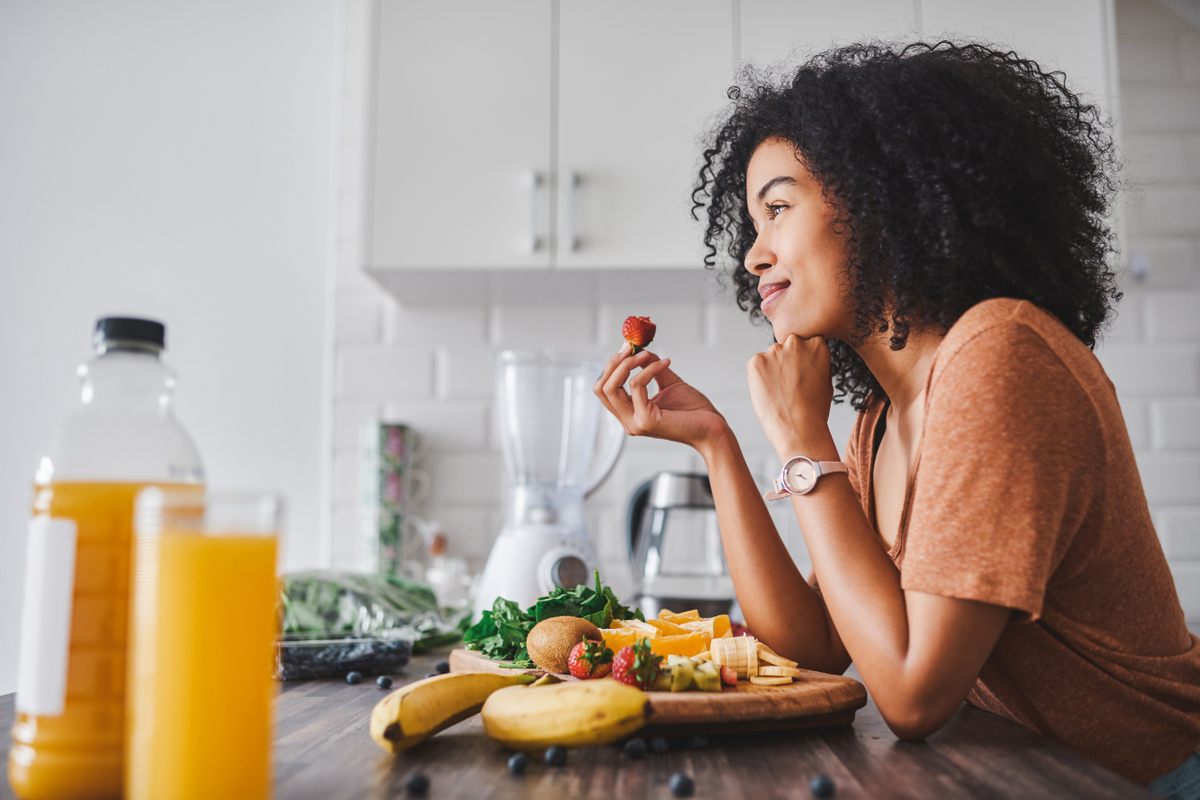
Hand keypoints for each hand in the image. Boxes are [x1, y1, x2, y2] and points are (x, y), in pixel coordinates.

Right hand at [594, 344, 728, 450]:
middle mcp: (628, 421)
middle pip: (601, 388)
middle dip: (613, 363)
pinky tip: (665, 364)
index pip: (604, 389)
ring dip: (627, 364)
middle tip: (630, 348)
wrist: (712, 428)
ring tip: (645, 354)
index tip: (627, 348)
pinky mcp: (646, 420)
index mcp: (630, 414)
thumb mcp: (668, 382)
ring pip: (611, 388)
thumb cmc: (693, 411)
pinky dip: (648, 369)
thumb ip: (651, 368)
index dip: (612, 366)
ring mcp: (635, 422)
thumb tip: (639, 350)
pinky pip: (636, 386)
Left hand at [747, 335, 836, 457]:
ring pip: (771, 358)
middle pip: (787, 348)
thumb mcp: (826, 380)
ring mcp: (774, 350)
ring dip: (772, 371)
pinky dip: (759, 378)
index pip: (806, 345)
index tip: (803, 377)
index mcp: (817, 344)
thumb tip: (806, 356)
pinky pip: (756, 366)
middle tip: (790, 387)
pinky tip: (770, 394)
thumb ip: (815, 363)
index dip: (803, 363)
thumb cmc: (815, 410)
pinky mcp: (756, 361)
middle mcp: (795, 342)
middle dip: (787, 363)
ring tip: (780, 393)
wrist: (799, 429)